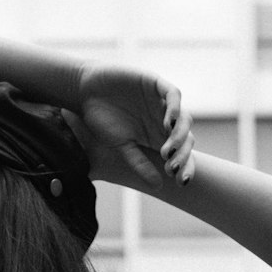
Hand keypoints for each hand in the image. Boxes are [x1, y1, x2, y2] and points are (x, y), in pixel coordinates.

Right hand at [64, 65, 194, 190]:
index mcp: (159, 137)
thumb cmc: (102, 120)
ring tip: (168, 150)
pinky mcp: (157, 84)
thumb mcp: (121, 146)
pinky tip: (169, 123)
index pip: (180, 154)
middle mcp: (165, 121)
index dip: (185, 168)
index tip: (180, 182)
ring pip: (184, 119)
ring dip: (179, 135)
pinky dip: (175, 109)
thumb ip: (140, 163)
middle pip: (186, 139)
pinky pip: (173, 95)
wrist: (84, 92)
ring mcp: (163, 103)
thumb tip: (158, 186)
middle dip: (182, 155)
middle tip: (172, 167)